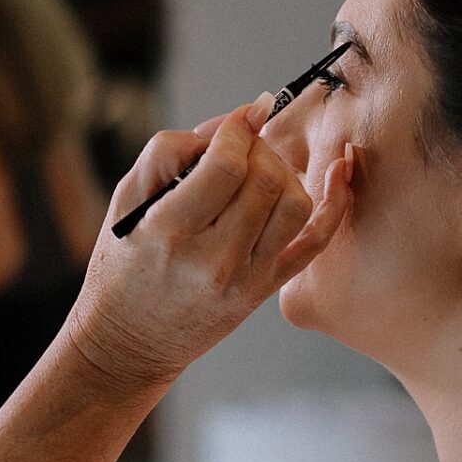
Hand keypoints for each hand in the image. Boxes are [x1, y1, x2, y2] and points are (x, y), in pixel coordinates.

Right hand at [63, 97, 352, 397]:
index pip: (224, 167)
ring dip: (285, 171)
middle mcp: (211, 261)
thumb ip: (170, 152)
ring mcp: (245, 280)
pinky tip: (338, 171)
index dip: (236, 131)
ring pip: (295, 203)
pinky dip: (334, 203)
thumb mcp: (125, 202)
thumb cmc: (123, 266)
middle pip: (264, 180)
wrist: (129, 341)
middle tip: (241, 147)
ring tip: (260, 170)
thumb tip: (233, 121)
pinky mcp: (265, 291)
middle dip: (258, 148)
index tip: (234, 123)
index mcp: (168, 232)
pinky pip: (315, 242)